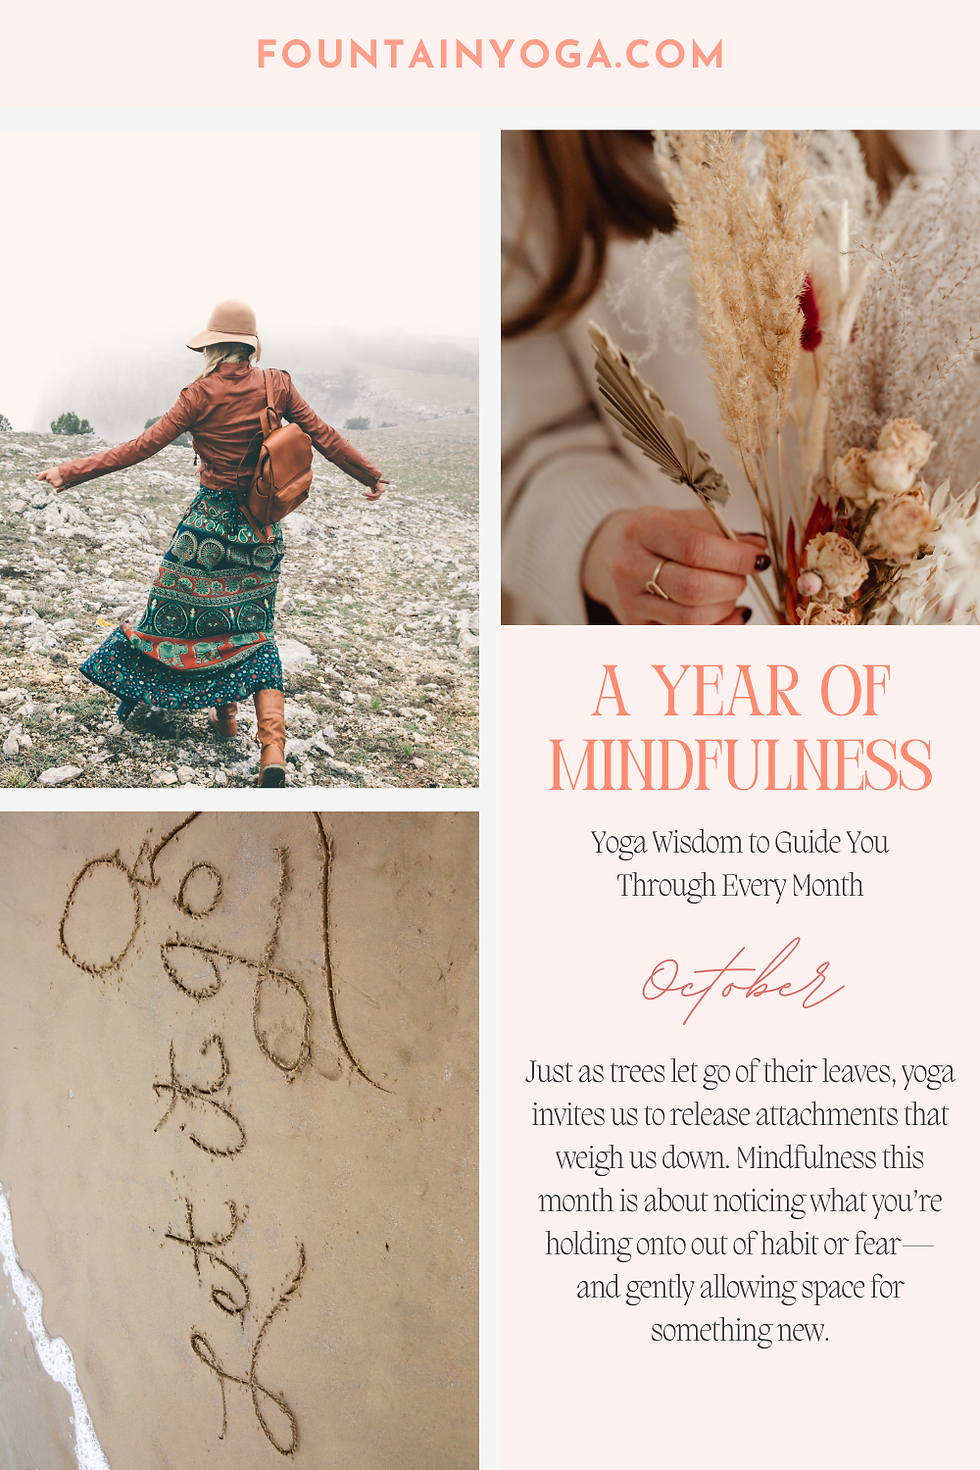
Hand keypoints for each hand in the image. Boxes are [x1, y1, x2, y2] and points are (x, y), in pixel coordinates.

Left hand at [36, 466, 65, 490]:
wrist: (66, 472)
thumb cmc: (57, 471)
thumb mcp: (49, 471)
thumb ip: (41, 473)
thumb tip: (35, 474)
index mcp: (46, 473)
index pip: (39, 478)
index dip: (41, 478)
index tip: (44, 478)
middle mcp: (48, 477)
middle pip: (47, 481)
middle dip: (50, 479)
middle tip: (55, 475)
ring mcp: (51, 482)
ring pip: (51, 483)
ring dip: (54, 481)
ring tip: (58, 477)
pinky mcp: (55, 485)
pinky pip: (55, 486)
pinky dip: (57, 484)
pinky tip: (60, 481)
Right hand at [361, 479, 387, 502]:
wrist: (372, 474)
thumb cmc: (372, 479)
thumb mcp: (372, 486)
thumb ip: (373, 492)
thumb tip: (371, 497)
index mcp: (381, 488)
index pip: (377, 496)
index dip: (371, 498)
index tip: (366, 498)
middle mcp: (383, 489)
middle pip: (377, 497)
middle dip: (371, 498)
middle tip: (365, 498)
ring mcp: (383, 490)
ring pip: (376, 496)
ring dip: (369, 496)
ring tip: (363, 494)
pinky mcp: (382, 490)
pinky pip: (375, 495)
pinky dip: (370, 495)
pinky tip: (366, 493)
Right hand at [582, 505, 768, 624]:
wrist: (612, 554)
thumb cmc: (659, 535)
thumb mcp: (687, 520)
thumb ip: (724, 533)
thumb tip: (758, 548)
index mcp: (642, 528)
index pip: (696, 549)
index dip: (735, 558)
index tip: (757, 559)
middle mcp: (629, 566)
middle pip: (694, 588)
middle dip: (732, 585)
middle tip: (742, 577)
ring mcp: (630, 601)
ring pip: (691, 619)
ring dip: (725, 608)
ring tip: (730, 593)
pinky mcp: (636, 627)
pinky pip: (686, 639)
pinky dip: (719, 629)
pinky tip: (730, 614)